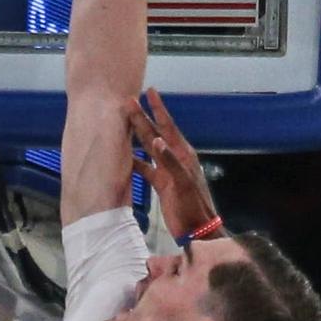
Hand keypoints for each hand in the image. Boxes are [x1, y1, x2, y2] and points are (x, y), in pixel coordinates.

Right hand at [127, 90, 216, 236]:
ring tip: (124, 121)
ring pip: (149, 148)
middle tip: (129, 101)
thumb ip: (169, 161)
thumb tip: (156, 140)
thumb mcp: (183, 183)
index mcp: (183, 154)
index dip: (158, 109)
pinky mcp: (161, 184)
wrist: (197, 229)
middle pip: (155, 133)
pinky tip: (124, 154)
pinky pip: (145, 168)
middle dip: (142, 117)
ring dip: (138, 135)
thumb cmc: (193, 206)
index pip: (168, 126)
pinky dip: (135, 161)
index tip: (150, 91)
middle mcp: (174, 158)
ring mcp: (167, 171)